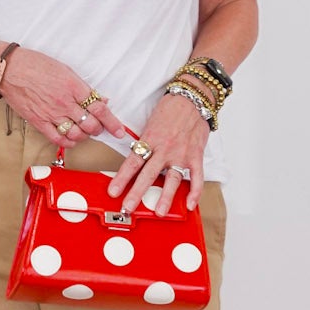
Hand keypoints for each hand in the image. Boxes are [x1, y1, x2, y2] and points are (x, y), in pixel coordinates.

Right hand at [0, 45, 120, 148]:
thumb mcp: (65, 70)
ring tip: (85, 132)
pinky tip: (72, 139)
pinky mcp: (39, 122)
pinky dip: (69, 142)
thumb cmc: (35, 65)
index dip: (112, 122)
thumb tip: (100, 99)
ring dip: (85, 136)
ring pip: (77, 134)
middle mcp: (64, 103)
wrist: (9, 70)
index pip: (99, 109)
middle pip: (91, 125)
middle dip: (99, 129)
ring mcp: (51, 114)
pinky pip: (58, 139)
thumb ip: (83, 87)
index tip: (119, 130)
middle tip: (99, 127)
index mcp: (73, 87)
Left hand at [106, 93, 209, 212]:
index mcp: (150, 140)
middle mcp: (165, 149)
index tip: (113, 191)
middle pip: (148, 174)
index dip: (122, 178)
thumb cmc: (171, 109)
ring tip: (158, 212)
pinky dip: (195, 192)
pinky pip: (197, 177)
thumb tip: (136, 158)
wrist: (192, 98)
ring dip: (165, 197)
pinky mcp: (196, 156)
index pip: (133, 162)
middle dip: (137, 193)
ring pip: (172, 179)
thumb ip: (145, 143)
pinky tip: (190, 205)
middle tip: (129, 207)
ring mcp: (181, 154)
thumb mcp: (151, 124)